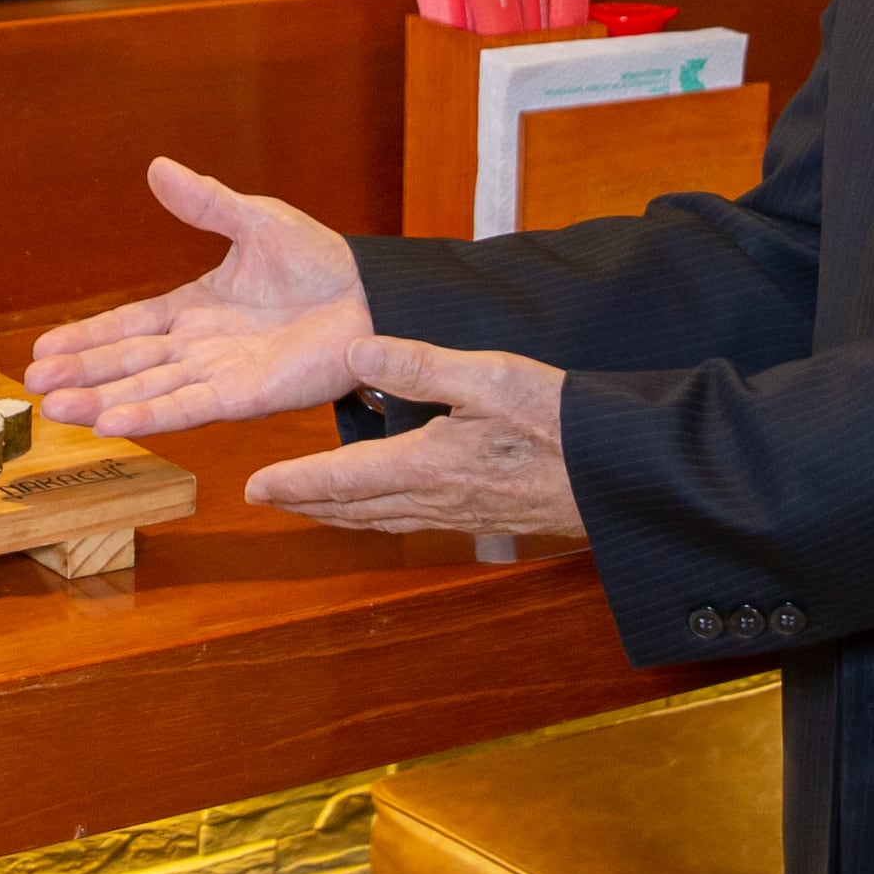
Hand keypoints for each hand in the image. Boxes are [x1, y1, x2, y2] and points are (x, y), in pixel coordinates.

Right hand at [27, 159, 374, 434]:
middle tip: (34, 386)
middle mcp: (200, 348)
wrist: (371, 295)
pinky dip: (152, 414)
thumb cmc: (319, 261)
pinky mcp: (246, 396)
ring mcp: (220, 375)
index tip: (45, 349)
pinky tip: (114, 422)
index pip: (130, 325)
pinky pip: (190, 406)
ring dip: (102, 400)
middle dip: (81, 375)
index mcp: (196, 308)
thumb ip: (205, 203)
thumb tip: (158, 167)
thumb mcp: (254, 220)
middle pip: (128, 363)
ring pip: (149, 390)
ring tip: (57, 410)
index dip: (88, 338)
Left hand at [244, 336, 580, 543]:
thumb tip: (355, 349)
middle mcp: (435, 501)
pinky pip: (414, 523)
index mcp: (426, 465)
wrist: (619, 475)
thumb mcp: (488, 375)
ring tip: (311, 508)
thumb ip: (419, 364)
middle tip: (266, 498)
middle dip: (305, 503)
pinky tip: (387, 509)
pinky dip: (380, 518)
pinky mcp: (486, 520)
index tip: (254, 487)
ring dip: (339, 515)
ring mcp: (461, 517)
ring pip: (382, 521)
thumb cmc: (560, 422)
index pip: (340, 479)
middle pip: (353, 509)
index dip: (293, 483)